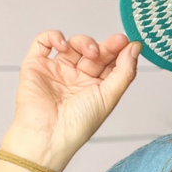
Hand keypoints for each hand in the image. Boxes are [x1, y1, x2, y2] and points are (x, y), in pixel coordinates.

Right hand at [5, 30, 141, 169]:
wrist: (48, 135)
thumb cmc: (79, 124)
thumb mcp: (109, 96)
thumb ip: (124, 71)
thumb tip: (135, 47)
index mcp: (95, 87)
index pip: (110, 63)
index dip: (120, 51)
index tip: (129, 43)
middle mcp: (76, 78)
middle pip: (94, 52)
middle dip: (106, 45)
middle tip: (117, 41)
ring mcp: (56, 71)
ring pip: (72, 45)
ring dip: (84, 42)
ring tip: (91, 52)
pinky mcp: (36, 66)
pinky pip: (43, 43)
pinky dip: (53, 37)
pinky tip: (63, 45)